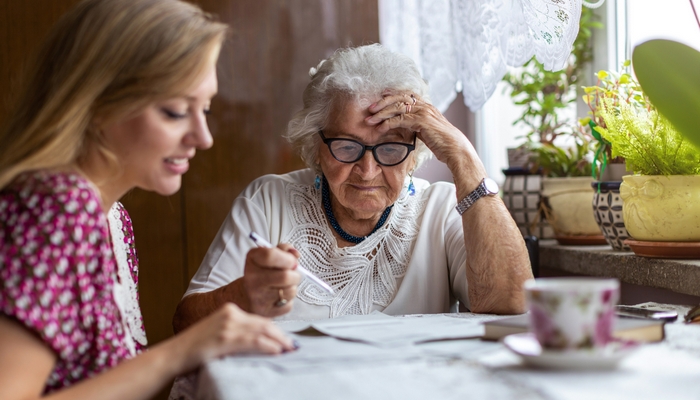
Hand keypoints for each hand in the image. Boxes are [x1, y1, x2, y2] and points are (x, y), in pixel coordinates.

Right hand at [174, 303, 296, 372]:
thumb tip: (259, 341)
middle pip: (263, 323)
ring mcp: (227, 326)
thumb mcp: (218, 332)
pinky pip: (253, 341)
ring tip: (288, 350)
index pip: (259, 319)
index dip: (275, 330)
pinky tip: (276, 351)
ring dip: (278, 341)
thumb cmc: (195, 348)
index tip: (285, 339)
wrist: (173, 354)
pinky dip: (268, 346)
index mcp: (229, 310)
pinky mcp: (225, 338)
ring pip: (262, 331)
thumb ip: (236, 333)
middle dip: (280, 335)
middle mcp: (230, 314)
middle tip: (292, 345)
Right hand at [235, 243, 301, 316]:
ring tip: (285, 286)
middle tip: (292, 274)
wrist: (245, 296)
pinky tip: (279, 297)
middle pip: (285, 276)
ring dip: (293, 287)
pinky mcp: (265, 312)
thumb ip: (284, 250)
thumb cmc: (262, 272)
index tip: (291, 261)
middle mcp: (252, 278)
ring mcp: (257, 297)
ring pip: (290, 291)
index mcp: (252, 259)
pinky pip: (288, 305)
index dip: (287, 258)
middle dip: (295, 275)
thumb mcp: (268, 255)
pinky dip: (288, 301)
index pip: (270, 255)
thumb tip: (296, 254)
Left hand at [365, 92, 486, 177]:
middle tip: (370, 109)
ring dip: (381, 113)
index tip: (379, 99)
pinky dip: (388, 123)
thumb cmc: (443, 143)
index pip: (406, 95)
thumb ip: (416, 125)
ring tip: (370, 120)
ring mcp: (424, 112)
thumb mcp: (427, 131)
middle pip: (399, 97)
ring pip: (397, 107)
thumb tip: (404, 126)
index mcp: (426, 106)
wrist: (455, 149)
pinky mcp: (422, 122)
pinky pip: (400, 119)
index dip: (391, 95)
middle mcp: (425, 106)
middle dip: (382, 102)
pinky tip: (380, 128)